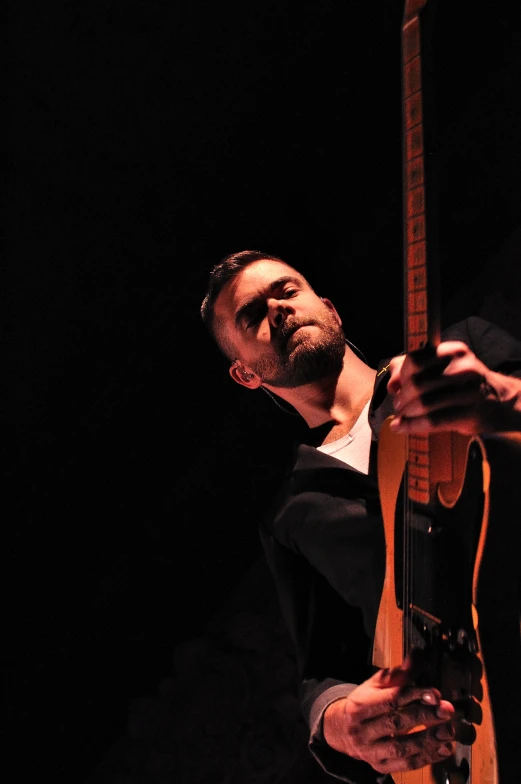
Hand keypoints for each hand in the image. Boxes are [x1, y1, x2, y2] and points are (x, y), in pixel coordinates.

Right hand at [322, 661, 454, 774]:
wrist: (343, 730)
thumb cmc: (364, 704)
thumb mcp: (375, 685)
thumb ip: (399, 674)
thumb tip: (417, 655)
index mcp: (359, 705)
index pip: (389, 700)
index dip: (413, 695)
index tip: (435, 693)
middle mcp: (362, 730)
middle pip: (396, 723)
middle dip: (424, 716)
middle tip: (447, 710)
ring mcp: (370, 750)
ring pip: (401, 747)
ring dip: (429, 740)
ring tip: (448, 730)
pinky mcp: (380, 766)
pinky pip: (405, 764)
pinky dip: (427, 757)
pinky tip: (443, 748)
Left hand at [386, 341, 520, 434]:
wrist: (500, 401)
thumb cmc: (463, 383)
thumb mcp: (444, 367)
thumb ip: (413, 368)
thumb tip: (392, 385)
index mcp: (453, 352)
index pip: (415, 359)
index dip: (400, 375)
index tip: (396, 387)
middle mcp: (462, 368)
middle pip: (417, 383)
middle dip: (402, 397)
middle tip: (399, 405)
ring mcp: (468, 391)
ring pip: (423, 403)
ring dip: (406, 413)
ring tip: (401, 416)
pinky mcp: (469, 414)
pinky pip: (433, 421)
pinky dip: (412, 425)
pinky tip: (401, 427)